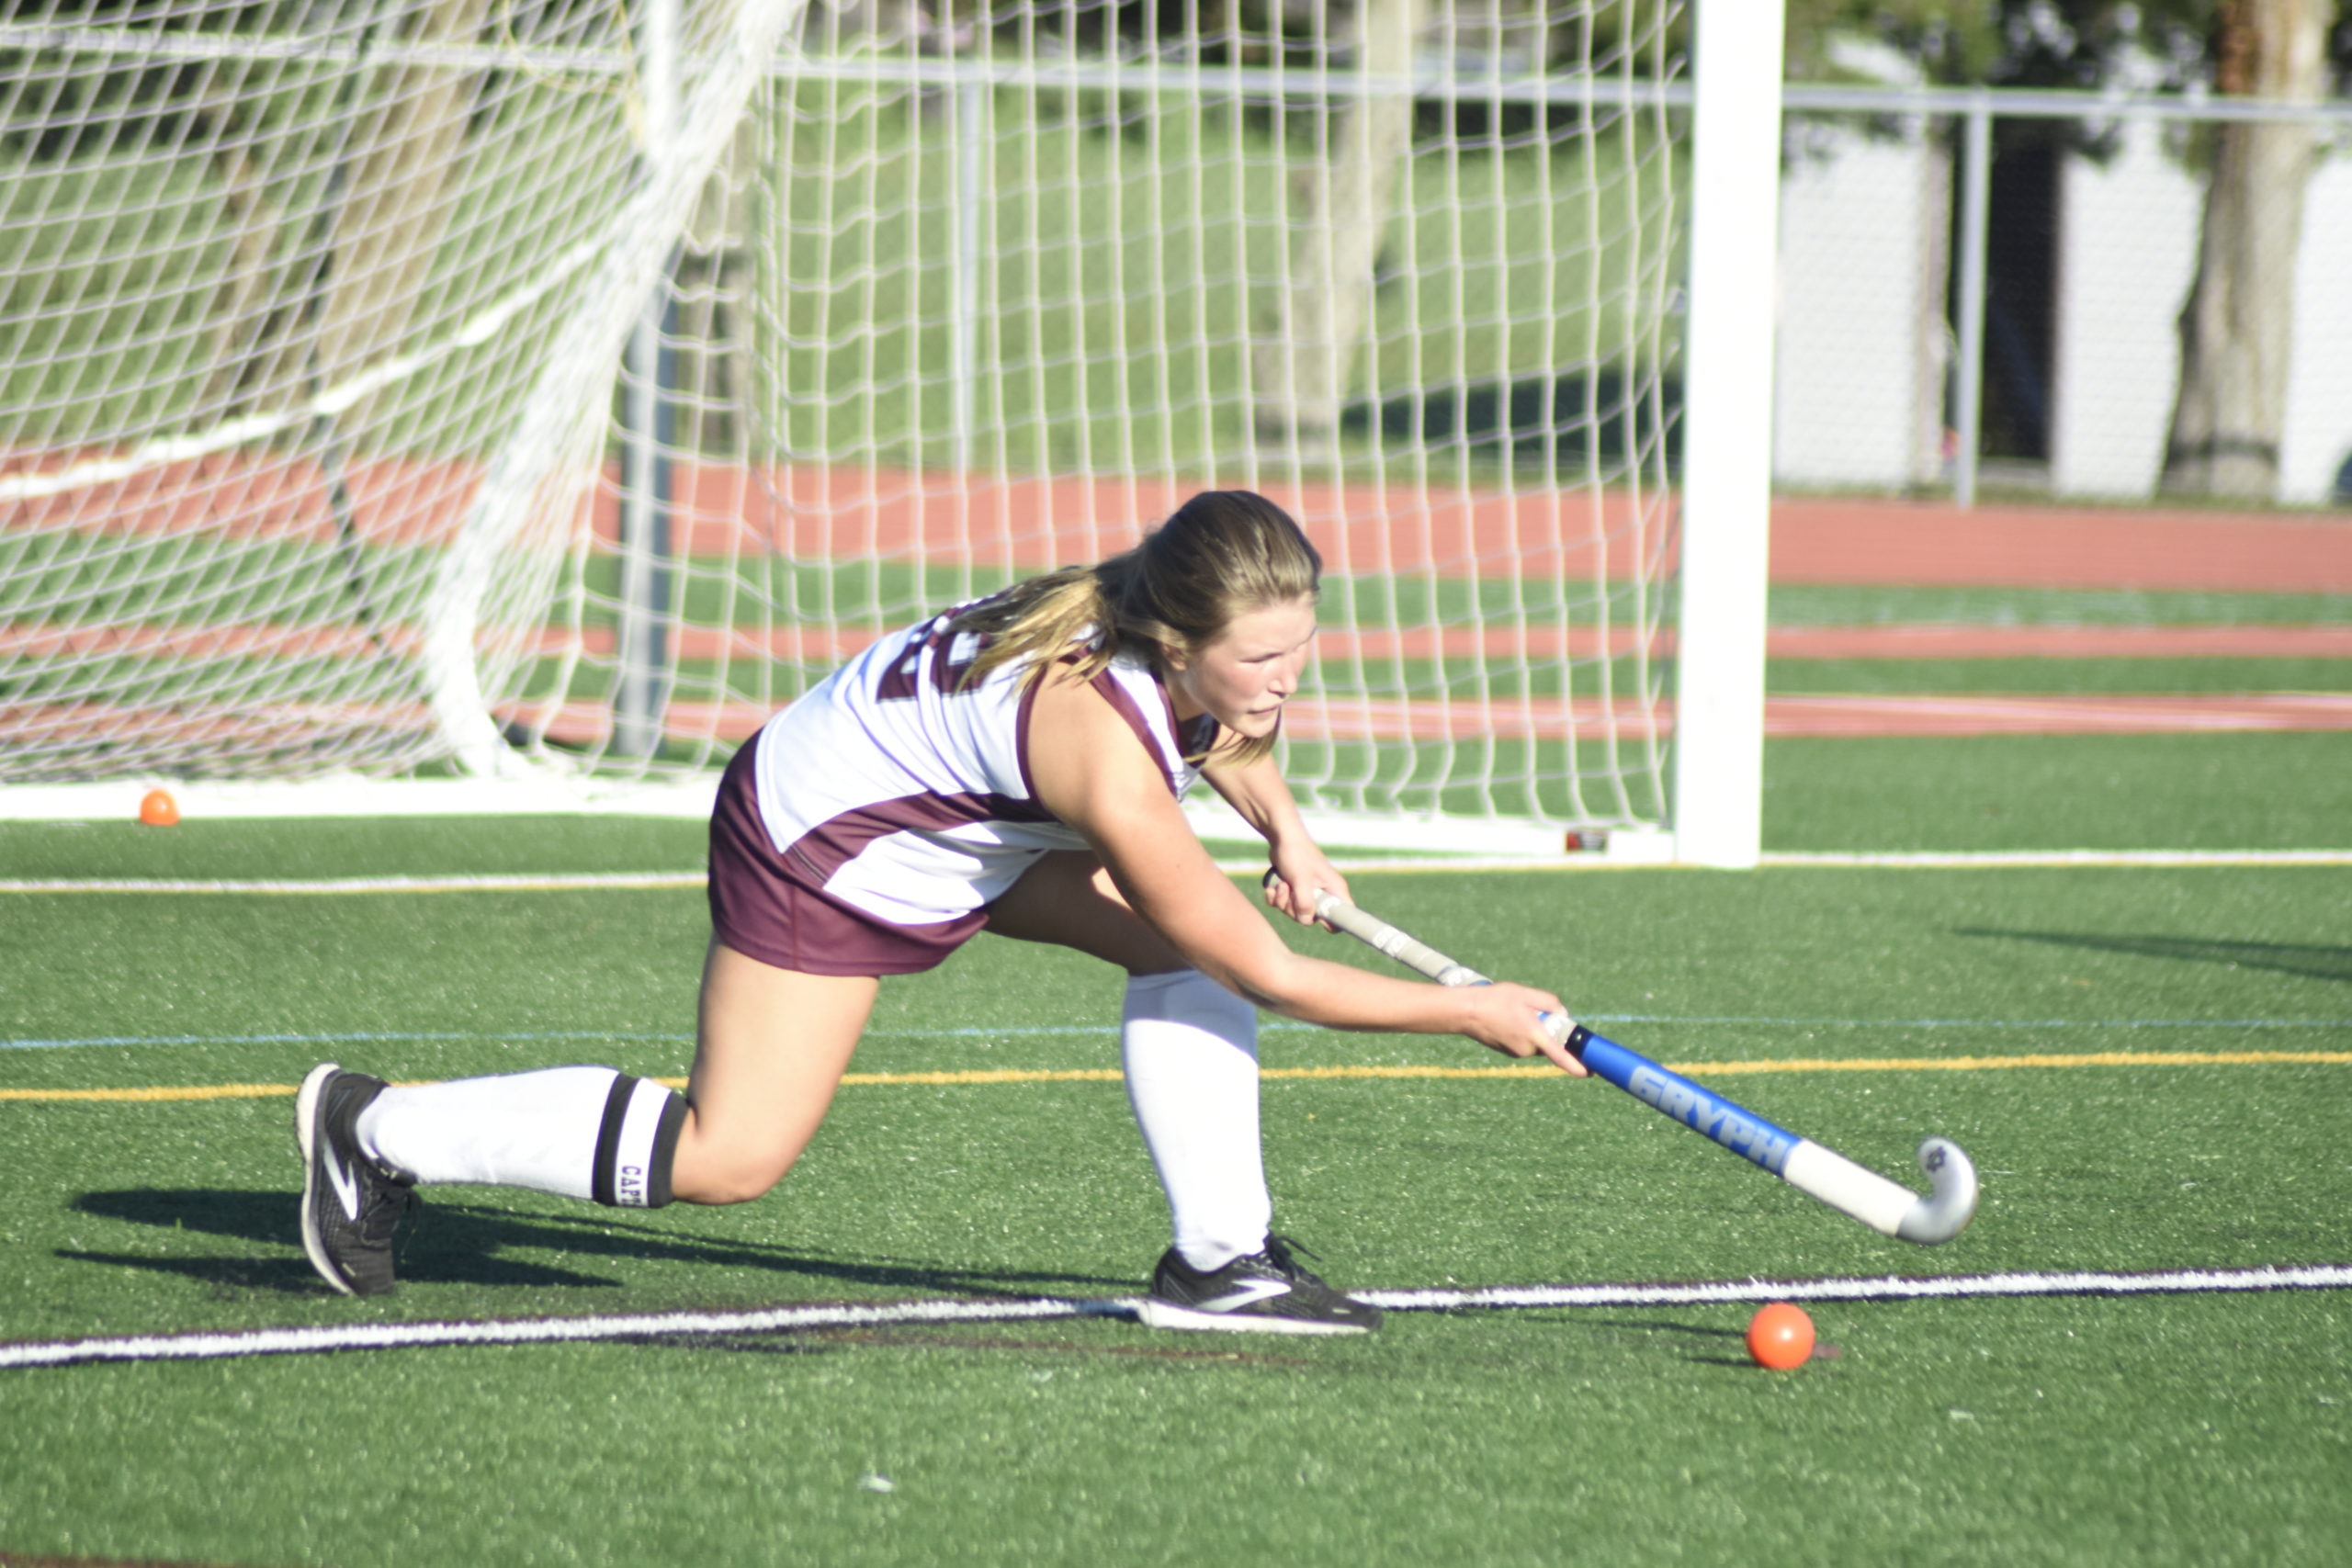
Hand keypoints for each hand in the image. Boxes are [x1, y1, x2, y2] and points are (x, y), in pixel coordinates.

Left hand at [1260, 848, 1347, 929]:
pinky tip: (1272, 887)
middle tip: (1288, 891)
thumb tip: (1306, 921)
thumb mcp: (1301, 879)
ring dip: (1282, 901)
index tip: (1314, 917)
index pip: (1344, 915)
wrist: (1281, 837)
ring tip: (1281, 884)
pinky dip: (1275, 898)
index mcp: (1334, 890)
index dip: (1332, 922)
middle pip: (1311, 918)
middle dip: (1294, 909)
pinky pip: (1283, 905)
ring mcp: (1308, 893)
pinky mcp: (1294, 891)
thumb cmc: (1296, 854)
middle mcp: (1324, 893)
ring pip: (1295, 913)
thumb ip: (1305, 902)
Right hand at [1461, 982, 1588, 1076]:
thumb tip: (1562, 1014)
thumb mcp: (1526, 994)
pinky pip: (1524, 1042)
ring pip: (1535, 1041)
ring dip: (1532, 1028)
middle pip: (1549, 1042)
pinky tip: (1506, 1018)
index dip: (1578, 1066)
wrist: (1465, 1012)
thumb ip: (1550, 1003)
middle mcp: (1527, 1049)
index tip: (1591, 1072)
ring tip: (1512, 1012)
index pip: (1561, 1056)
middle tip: (1531, 1010)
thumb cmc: (1495, 1000)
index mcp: (1535, 1036)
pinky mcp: (1508, 1052)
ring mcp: (1516, 1053)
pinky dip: (1521, 1031)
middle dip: (1547, 1029)